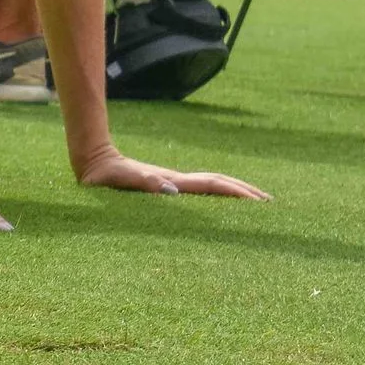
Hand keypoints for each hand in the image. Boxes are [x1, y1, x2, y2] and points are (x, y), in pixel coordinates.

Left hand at [78, 153, 271, 200]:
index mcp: (173, 181)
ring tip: (258, 202)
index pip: (212, 186)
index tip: (261, 202)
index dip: (236, 193)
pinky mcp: (167, 186)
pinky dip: (218, 194)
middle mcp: (178, 181)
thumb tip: (172, 191)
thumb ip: (144, 182)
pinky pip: (200, 190)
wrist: (93, 161)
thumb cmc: (103, 176)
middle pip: (219, 182)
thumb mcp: (121, 180)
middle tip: (271, 204)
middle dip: (245, 192)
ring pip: (212, 184)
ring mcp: (174, 182)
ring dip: (236, 191)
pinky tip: (222, 202)